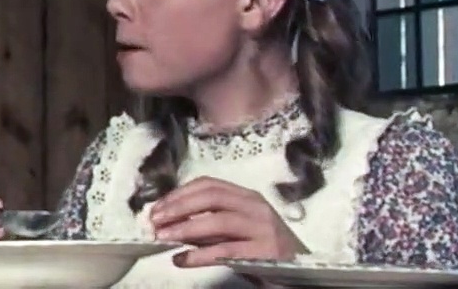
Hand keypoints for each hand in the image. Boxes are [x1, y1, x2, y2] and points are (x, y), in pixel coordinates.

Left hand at [149, 176, 307, 267]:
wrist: (303, 274)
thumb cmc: (265, 252)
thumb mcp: (237, 232)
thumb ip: (210, 226)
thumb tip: (172, 223)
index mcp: (247, 197)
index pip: (209, 184)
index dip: (180, 193)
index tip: (158, 207)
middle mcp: (256, 206)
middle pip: (211, 196)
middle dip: (178, 206)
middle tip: (154, 219)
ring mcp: (262, 228)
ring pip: (217, 220)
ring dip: (184, 228)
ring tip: (162, 238)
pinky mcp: (265, 252)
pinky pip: (226, 250)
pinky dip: (199, 255)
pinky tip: (181, 260)